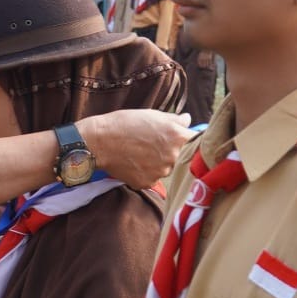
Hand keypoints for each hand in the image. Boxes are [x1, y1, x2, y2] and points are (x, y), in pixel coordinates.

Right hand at [78, 110, 193, 188]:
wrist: (100, 142)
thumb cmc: (125, 123)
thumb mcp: (152, 114)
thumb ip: (175, 120)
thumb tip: (187, 120)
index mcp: (177, 137)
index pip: (197, 141)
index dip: (191, 139)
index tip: (186, 139)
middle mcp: (172, 157)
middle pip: (180, 156)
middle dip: (171, 151)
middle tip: (153, 143)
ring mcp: (160, 172)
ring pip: (165, 168)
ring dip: (158, 162)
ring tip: (140, 152)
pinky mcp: (147, 183)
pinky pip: (152, 178)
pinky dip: (145, 172)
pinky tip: (134, 162)